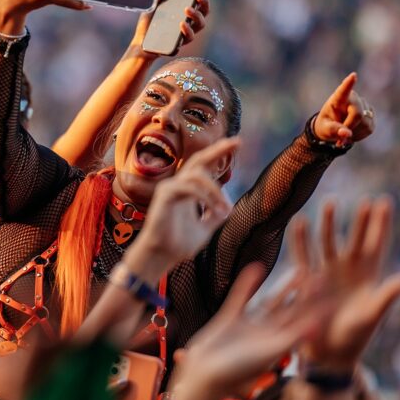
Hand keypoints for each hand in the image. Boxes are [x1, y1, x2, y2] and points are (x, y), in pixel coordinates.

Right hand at [127, 137, 238, 274]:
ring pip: (197, 175)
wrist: (162, 257)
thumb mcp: (205, 228)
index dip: (218, 154)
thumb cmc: (178, 245)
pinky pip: (188, 188)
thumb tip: (228, 207)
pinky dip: (204, 197)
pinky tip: (214, 209)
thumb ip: (215, 215)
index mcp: (187, 190)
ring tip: (224, 209)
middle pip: (198, 159)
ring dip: (215, 191)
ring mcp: (170, 188)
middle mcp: (178, 185)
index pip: (204, 167)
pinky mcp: (165, 195)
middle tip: (237, 142)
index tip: (237, 143)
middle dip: (218, 150)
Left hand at [131, 0, 215, 56]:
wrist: (140, 41)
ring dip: (196, 15)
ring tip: (187, 8)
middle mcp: (190, 21)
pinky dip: (187, 30)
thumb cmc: (149, 22)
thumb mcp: (153, 4)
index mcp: (185, 10)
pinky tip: (181, 24)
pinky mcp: (180, 44)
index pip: (200, 0)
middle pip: (204, 11)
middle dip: (205, 2)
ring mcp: (186, 33)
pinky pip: (188, 37)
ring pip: (200, 24)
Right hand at [172, 263, 325, 396]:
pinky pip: (243, 297)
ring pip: (272, 303)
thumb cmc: (236, 371)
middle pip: (292, 312)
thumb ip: (291, 337)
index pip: (304, 324)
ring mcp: (250, 327)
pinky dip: (249, 283)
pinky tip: (256, 266)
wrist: (204, 375)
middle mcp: (268, 335)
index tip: (334, 296)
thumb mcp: (268, 352)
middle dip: (306, 295)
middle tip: (321, 274)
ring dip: (285, 287)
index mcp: (279, 345)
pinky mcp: (231, 319)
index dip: (318, 309)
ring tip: (298, 268)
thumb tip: (318, 325)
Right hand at [293, 198, 399, 371]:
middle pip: (356, 238)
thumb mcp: (371, 316)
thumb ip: (386, 297)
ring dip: (330, 223)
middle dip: (360, 220)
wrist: (327, 353)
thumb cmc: (354, 337)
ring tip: (332, 202)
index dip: (381, 224)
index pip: (376, 244)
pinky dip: (301, 238)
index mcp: (368, 276)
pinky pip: (304, 253)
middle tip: (365, 201)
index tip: (385, 201)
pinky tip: (299, 221)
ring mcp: (328, 272)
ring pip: (329, 241)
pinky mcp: (309, 278)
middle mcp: (348, 270)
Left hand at [312, 73, 375, 145]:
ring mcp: (364, 105)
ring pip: (365, 123)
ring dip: (354, 133)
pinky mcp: (371, 114)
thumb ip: (333, 130)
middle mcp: (353, 98)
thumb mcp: (324, 129)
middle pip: (357, 113)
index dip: (349, 83)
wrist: (334, 128)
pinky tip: (353, 133)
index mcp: (338, 99)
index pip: (343, 90)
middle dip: (350, 127)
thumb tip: (346, 134)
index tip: (353, 75)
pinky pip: (369, 128)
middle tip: (340, 138)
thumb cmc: (326, 126)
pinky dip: (360, 135)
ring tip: (345, 133)